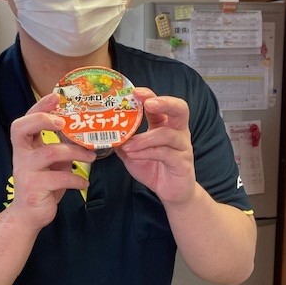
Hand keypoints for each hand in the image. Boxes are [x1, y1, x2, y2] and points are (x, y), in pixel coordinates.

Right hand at [9, 93, 95, 230]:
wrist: (29, 215)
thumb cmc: (43, 184)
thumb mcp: (51, 163)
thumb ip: (60, 147)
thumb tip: (83, 133)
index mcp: (24, 146)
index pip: (26, 120)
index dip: (39, 107)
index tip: (56, 96)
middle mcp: (20, 156)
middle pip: (22, 129)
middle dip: (43, 121)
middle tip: (64, 123)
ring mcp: (25, 172)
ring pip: (50, 153)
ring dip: (75, 153)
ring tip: (92, 158)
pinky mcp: (33, 189)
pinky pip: (59, 178)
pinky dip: (76, 179)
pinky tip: (84, 183)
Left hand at [116, 88, 195, 205]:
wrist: (171, 192)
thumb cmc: (154, 168)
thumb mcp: (133, 154)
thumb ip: (122, 141)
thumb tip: (103, 132)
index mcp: (166, 125)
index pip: (161, 104)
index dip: (150, 95)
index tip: (134, 92)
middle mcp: (178, 132)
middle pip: (180, 109)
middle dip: (164, 102)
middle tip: (148, 103)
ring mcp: (182, 147)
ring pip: (168, 135)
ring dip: (145, 138)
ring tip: (128, 144)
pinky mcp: (182, 163)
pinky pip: (166, 153)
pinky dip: (147, 152)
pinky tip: (134, 155)